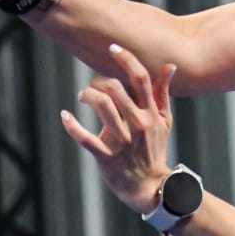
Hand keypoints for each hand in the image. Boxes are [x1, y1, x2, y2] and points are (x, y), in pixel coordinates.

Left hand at [60, 44, 177, 214]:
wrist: (151, 187)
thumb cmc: (155, 149)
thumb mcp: (164, 121)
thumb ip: (163, 92)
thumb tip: (169, 65)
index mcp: (151, 113)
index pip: (140, 79)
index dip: (126, 59)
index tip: (113, 48)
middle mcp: (138, 124)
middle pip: (115, 89)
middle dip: (99, 81)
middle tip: (94, 85)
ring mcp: (122, 141)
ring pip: (102, 106)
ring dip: (87, 95)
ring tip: (82, 96)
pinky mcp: (107, 158)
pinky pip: (86, 139)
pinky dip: (72, 125)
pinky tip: (65, 115)